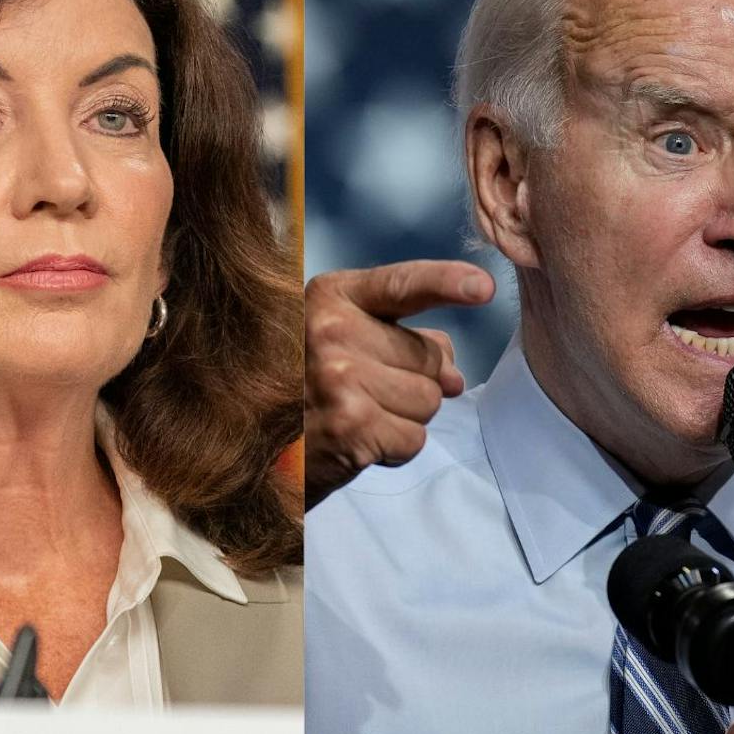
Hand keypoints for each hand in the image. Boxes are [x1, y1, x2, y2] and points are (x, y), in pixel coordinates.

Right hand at [304, 259, 494, 507]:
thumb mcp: (339, 341)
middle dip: (416, 381)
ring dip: (406, 417)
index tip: (485, 287)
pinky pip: (415, 438)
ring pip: (430, 400)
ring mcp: (341, 378)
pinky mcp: (351, 425)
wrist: (248, 451)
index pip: (403, 284)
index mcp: (330, 297)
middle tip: (365, 393)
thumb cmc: (302, 390)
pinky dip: (395, 448)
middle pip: (430, 356)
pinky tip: (358, 442)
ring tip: (359, 416)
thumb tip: (454, 376)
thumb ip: (400, 340)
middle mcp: (332, 331)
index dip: (448, 282)